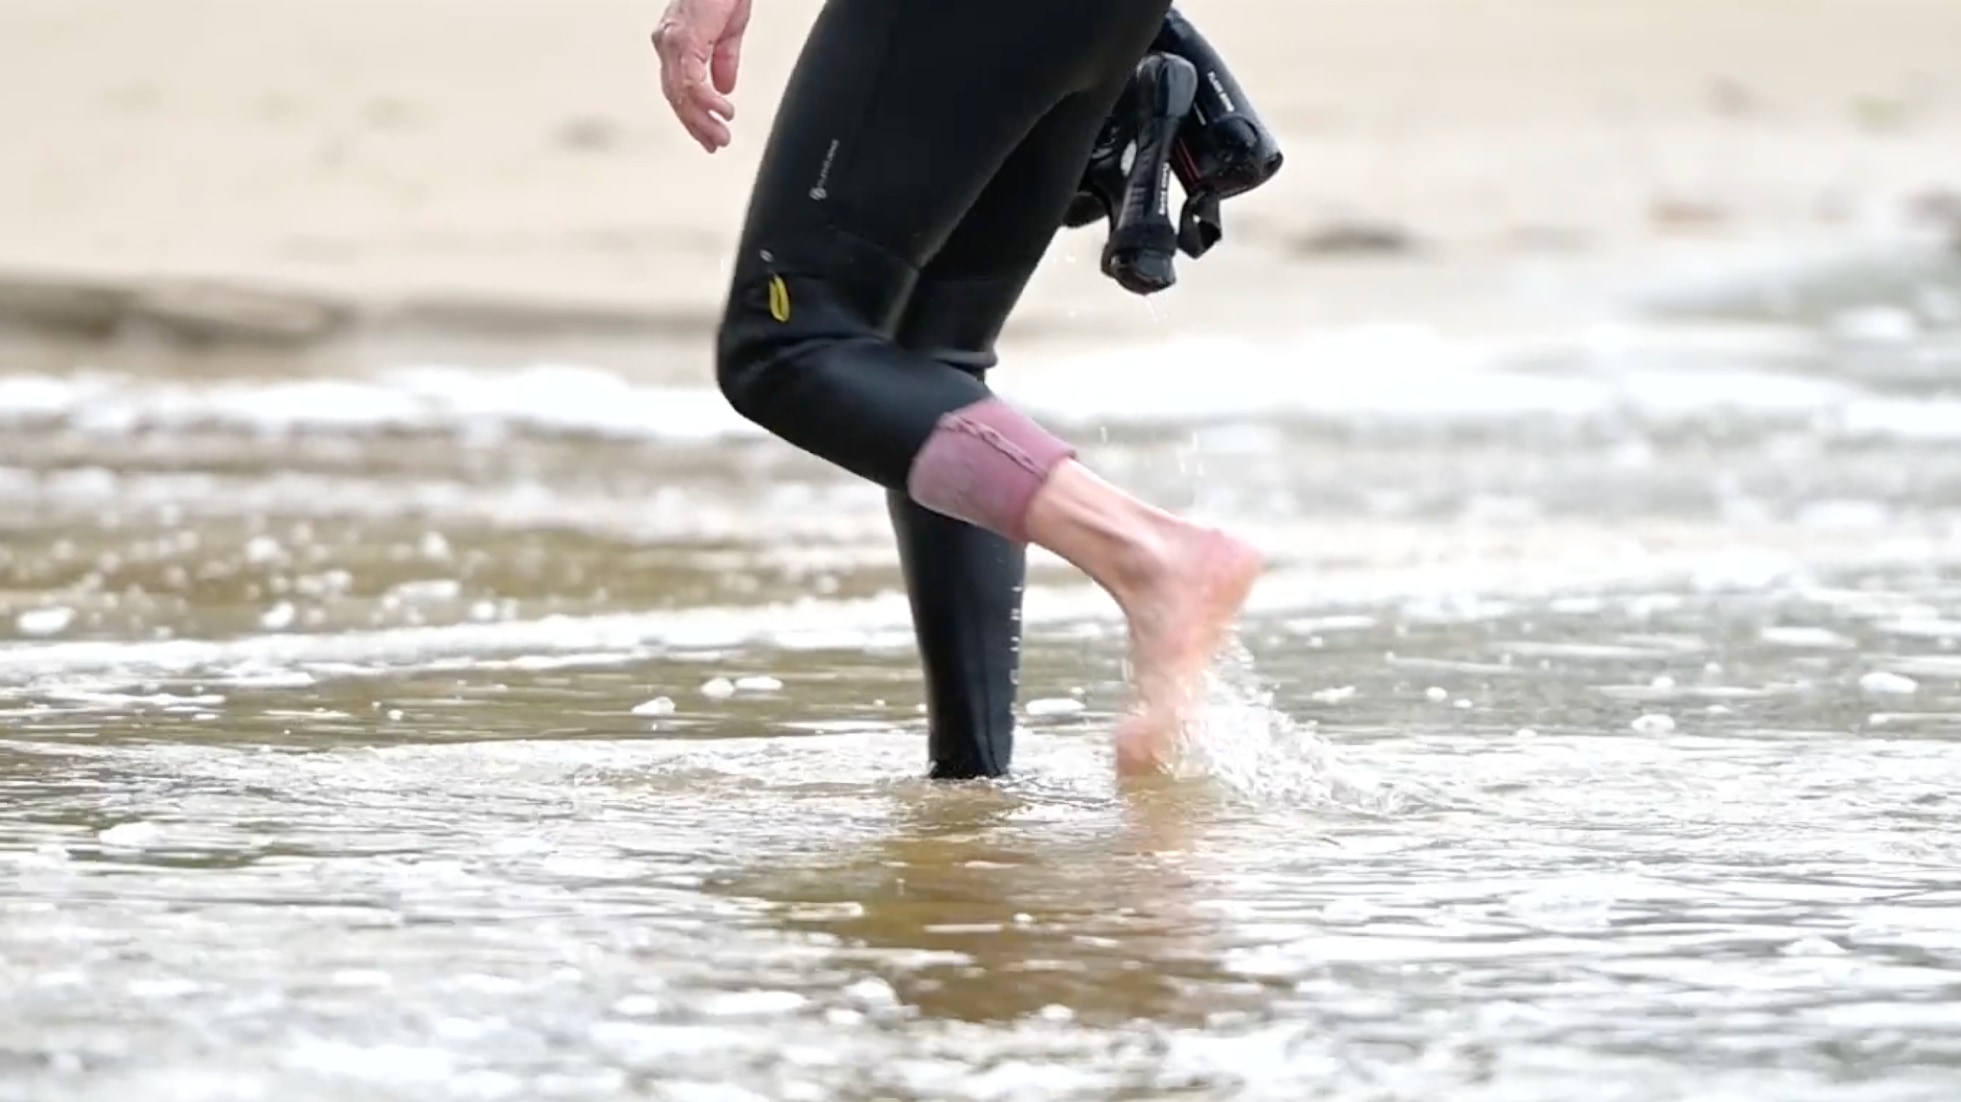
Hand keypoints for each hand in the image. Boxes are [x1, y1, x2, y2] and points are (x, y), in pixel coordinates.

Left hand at [652, 0, 752, 152]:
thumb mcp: (728, 31)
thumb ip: (724, 62)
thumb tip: (725, 89)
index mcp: (675, 43)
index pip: (678, 89)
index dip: (692, 115)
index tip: (707, 136)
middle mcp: (667, 44)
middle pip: (675, 97)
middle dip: (696, 125)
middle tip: (713, 145)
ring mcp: (672, 42)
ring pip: (681, 94)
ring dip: (702, 120)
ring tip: (720, 136)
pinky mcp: (685, 41)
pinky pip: (692, 81)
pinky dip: (708, 102)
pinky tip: (722, 113)